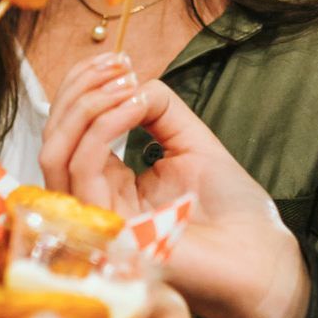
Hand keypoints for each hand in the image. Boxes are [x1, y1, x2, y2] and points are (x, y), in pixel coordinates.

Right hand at [41, 56, 309, 317]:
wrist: (262, 258)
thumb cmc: (234, 210)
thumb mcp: (192, 143)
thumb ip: (159, 109)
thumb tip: (131, 83)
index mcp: (111, 184)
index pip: (71, 132)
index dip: (83, 88)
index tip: (119, 59)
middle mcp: (96, 202)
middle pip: (54, 138)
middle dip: (79, 89)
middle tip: (118, 64)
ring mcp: (99, 218)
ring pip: (56, 153)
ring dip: (85, 105)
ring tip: (125, 82)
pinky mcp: (110, 230)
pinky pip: (84, 169)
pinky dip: (103, 127)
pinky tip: (134, 106)